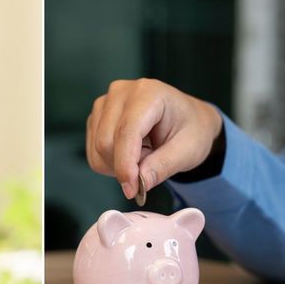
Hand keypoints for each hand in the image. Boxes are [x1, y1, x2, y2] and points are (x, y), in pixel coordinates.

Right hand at [86, 78, 221, 197]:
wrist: (187, 121)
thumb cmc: (191, 130)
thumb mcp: (188, 151)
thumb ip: (163, 166)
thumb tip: (139, 183)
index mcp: (148, 93)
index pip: (126, 131)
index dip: (126, 163)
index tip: (132, 190)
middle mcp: (121, 93)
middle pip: (106, 142)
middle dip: (125, 166)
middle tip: (151, 164)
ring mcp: (105, 104)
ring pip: (97, 149)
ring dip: (118, 165)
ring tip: (144, 154)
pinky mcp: (96, 117)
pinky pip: (93, 152)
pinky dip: (110, 163)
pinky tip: (130, 153)